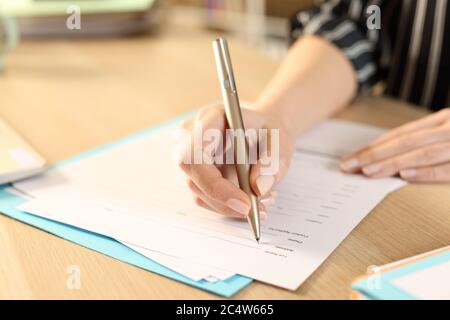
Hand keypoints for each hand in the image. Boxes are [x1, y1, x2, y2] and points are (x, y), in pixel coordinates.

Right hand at [175, 104, 293, 217]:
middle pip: (193, 179)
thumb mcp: (281, 141)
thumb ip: (272, 161)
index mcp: (211, 119)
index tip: (245, 203)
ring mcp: (191, 158)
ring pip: (200, 194)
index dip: (214, 184)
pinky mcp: (196, 175)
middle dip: (226, 201)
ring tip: (264, 200)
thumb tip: (259, 188)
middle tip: (258, 209)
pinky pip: (206, 198)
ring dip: (231, 206)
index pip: (194, 156)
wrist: (264, 132)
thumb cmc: (269, 132)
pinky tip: (253, 199)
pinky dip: (230, 206)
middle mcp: (193, 137)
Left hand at [340, 108, 449, 182]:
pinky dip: (425, 172)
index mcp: (441, 120)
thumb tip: (388, 156)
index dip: (374, 146)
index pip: (401, 134)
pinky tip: (404, 175)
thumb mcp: (447, 132)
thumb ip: (426, 140)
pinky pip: (446, 168)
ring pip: (422, 153)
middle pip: (405, 142)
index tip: (352, 158)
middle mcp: (448, 129)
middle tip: (350, 166)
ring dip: (392, 162)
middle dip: (374, 154)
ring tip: (368, 171)